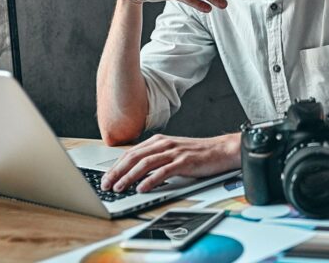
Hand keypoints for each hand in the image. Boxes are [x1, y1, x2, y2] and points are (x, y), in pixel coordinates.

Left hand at [100, 133, 240, 192]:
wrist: (222, 150)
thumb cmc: (198, 153)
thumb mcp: (173, 152)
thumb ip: (156, 159)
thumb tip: (136, 174)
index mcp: (159, 141)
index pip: (131, 153)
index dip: (116, 166)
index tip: (106, 177)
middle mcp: (164, 144)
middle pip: (134, 157)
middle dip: (117, 172)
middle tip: (106, 184)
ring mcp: (174, 152)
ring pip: (145, 163)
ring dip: (129, 176)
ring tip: (119, 187)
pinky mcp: (184, 161)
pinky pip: (163, 171)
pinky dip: (151, 180)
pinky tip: (142, 188)